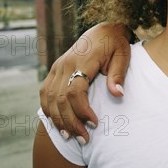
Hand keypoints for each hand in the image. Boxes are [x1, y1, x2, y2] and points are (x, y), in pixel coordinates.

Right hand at [39, 23, 131, 143]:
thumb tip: (118, 94)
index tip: (95, 123)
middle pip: (60, 99)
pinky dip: (48, 109)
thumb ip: (118, 75)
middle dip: (71, 122)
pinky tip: (58, 122)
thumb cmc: (115, 43)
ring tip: (71, 136)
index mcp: (83, 60)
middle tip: (84, 139)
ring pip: (49, 98)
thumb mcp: (123, 55)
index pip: (75, 91)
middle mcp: (65, 64)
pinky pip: (45, 92)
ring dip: (58, 119)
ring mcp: (57, 67)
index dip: (82, 110)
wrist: (103, 29)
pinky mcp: (55, 70)